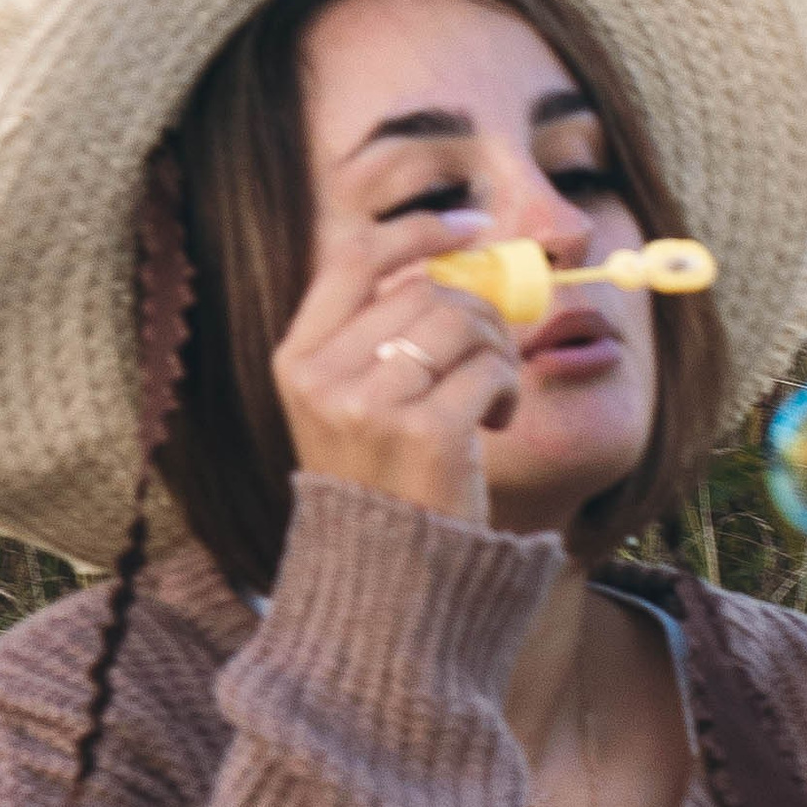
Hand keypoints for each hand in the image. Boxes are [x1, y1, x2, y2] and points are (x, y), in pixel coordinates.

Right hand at [274, 212, 521, 527]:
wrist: (389, 580)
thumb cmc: (383, 484)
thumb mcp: (350, 405)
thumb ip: (378, 336)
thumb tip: (452, 259)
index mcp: (297, 361)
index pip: (356, 260)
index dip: (417, 232)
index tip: (470, 226)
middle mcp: (324, 378)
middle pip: (426, 291)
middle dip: (478, 314)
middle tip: (492, 357)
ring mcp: (372, 406)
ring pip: (465, 322)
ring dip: (498, 352)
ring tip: (492, 396)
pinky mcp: (426, 434)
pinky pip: (492, 369)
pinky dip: (509, 390)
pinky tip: (495, 423)